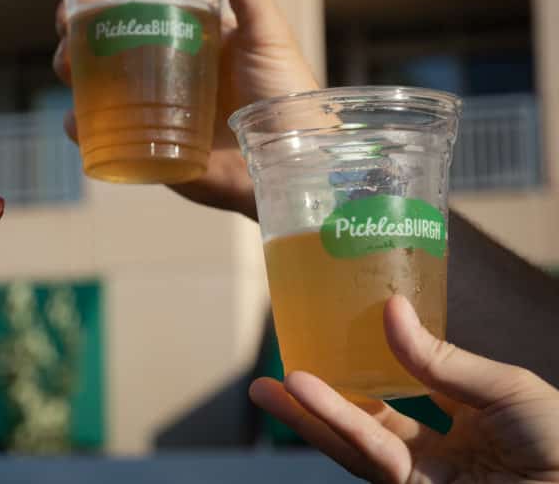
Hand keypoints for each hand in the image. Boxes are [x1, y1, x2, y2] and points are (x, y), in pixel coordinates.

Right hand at [53, 0, 317, 217]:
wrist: (290, 164)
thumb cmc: (287, 95)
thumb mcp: (268, 33)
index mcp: (186, 33)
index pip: (131, 8)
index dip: (97, 0)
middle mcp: (163, 68)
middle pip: (101, 46)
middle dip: (74, 38)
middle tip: (70, 39)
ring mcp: (152, 108)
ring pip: (94, 87)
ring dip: (71, 76)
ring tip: (70, 73)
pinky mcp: (148, 147)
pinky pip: (104, 136)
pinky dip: (81, 128)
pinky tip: (78, 123)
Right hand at [250, 295, 558, 482]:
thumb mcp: (508, 389)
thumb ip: (443, 361)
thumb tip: (390, 308)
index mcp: (467, 420)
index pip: (405, 391)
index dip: (366, 367)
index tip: (333, 336)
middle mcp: (440, 453)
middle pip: (367, 422)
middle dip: (317, 398)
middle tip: (274, 369)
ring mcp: (427, 480)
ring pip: (355, 444)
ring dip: (309, 414)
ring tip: (267, 388)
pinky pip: (370, 458)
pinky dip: (336, 424)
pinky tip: (306, 397)